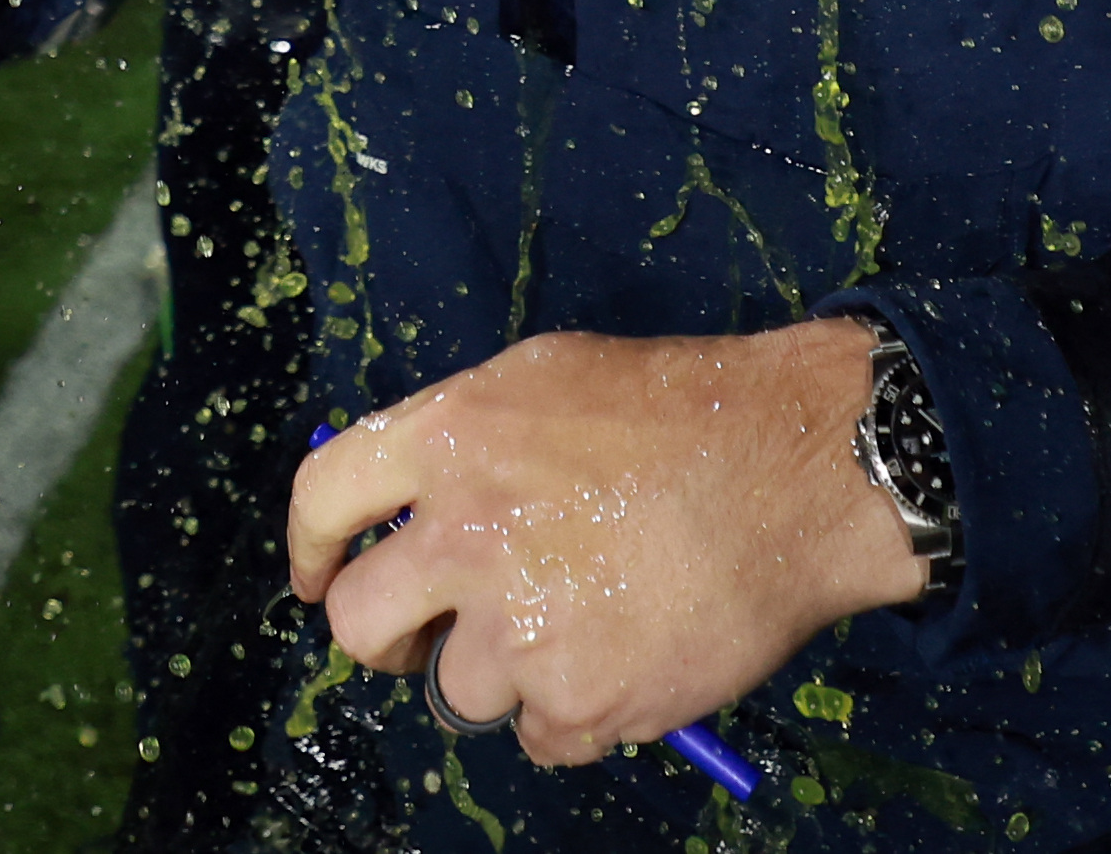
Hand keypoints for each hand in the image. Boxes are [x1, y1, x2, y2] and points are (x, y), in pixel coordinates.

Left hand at [286, 323, 918, 769]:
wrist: (800, 470)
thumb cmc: (685, 410)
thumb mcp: (549, 375)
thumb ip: (465, 437)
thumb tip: (409, 496)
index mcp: (449, 441)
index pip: (320, 500)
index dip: (310, 548)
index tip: (318, 575)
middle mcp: (465, 535)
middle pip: (358, 622)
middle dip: (389, 635)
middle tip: (433, 631)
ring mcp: (520, 627)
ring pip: (459, 688)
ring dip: (507, 670)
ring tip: (584, 620)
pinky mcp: (579, 699)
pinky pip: (539, 735)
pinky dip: (574, 711)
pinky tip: (626, 655)